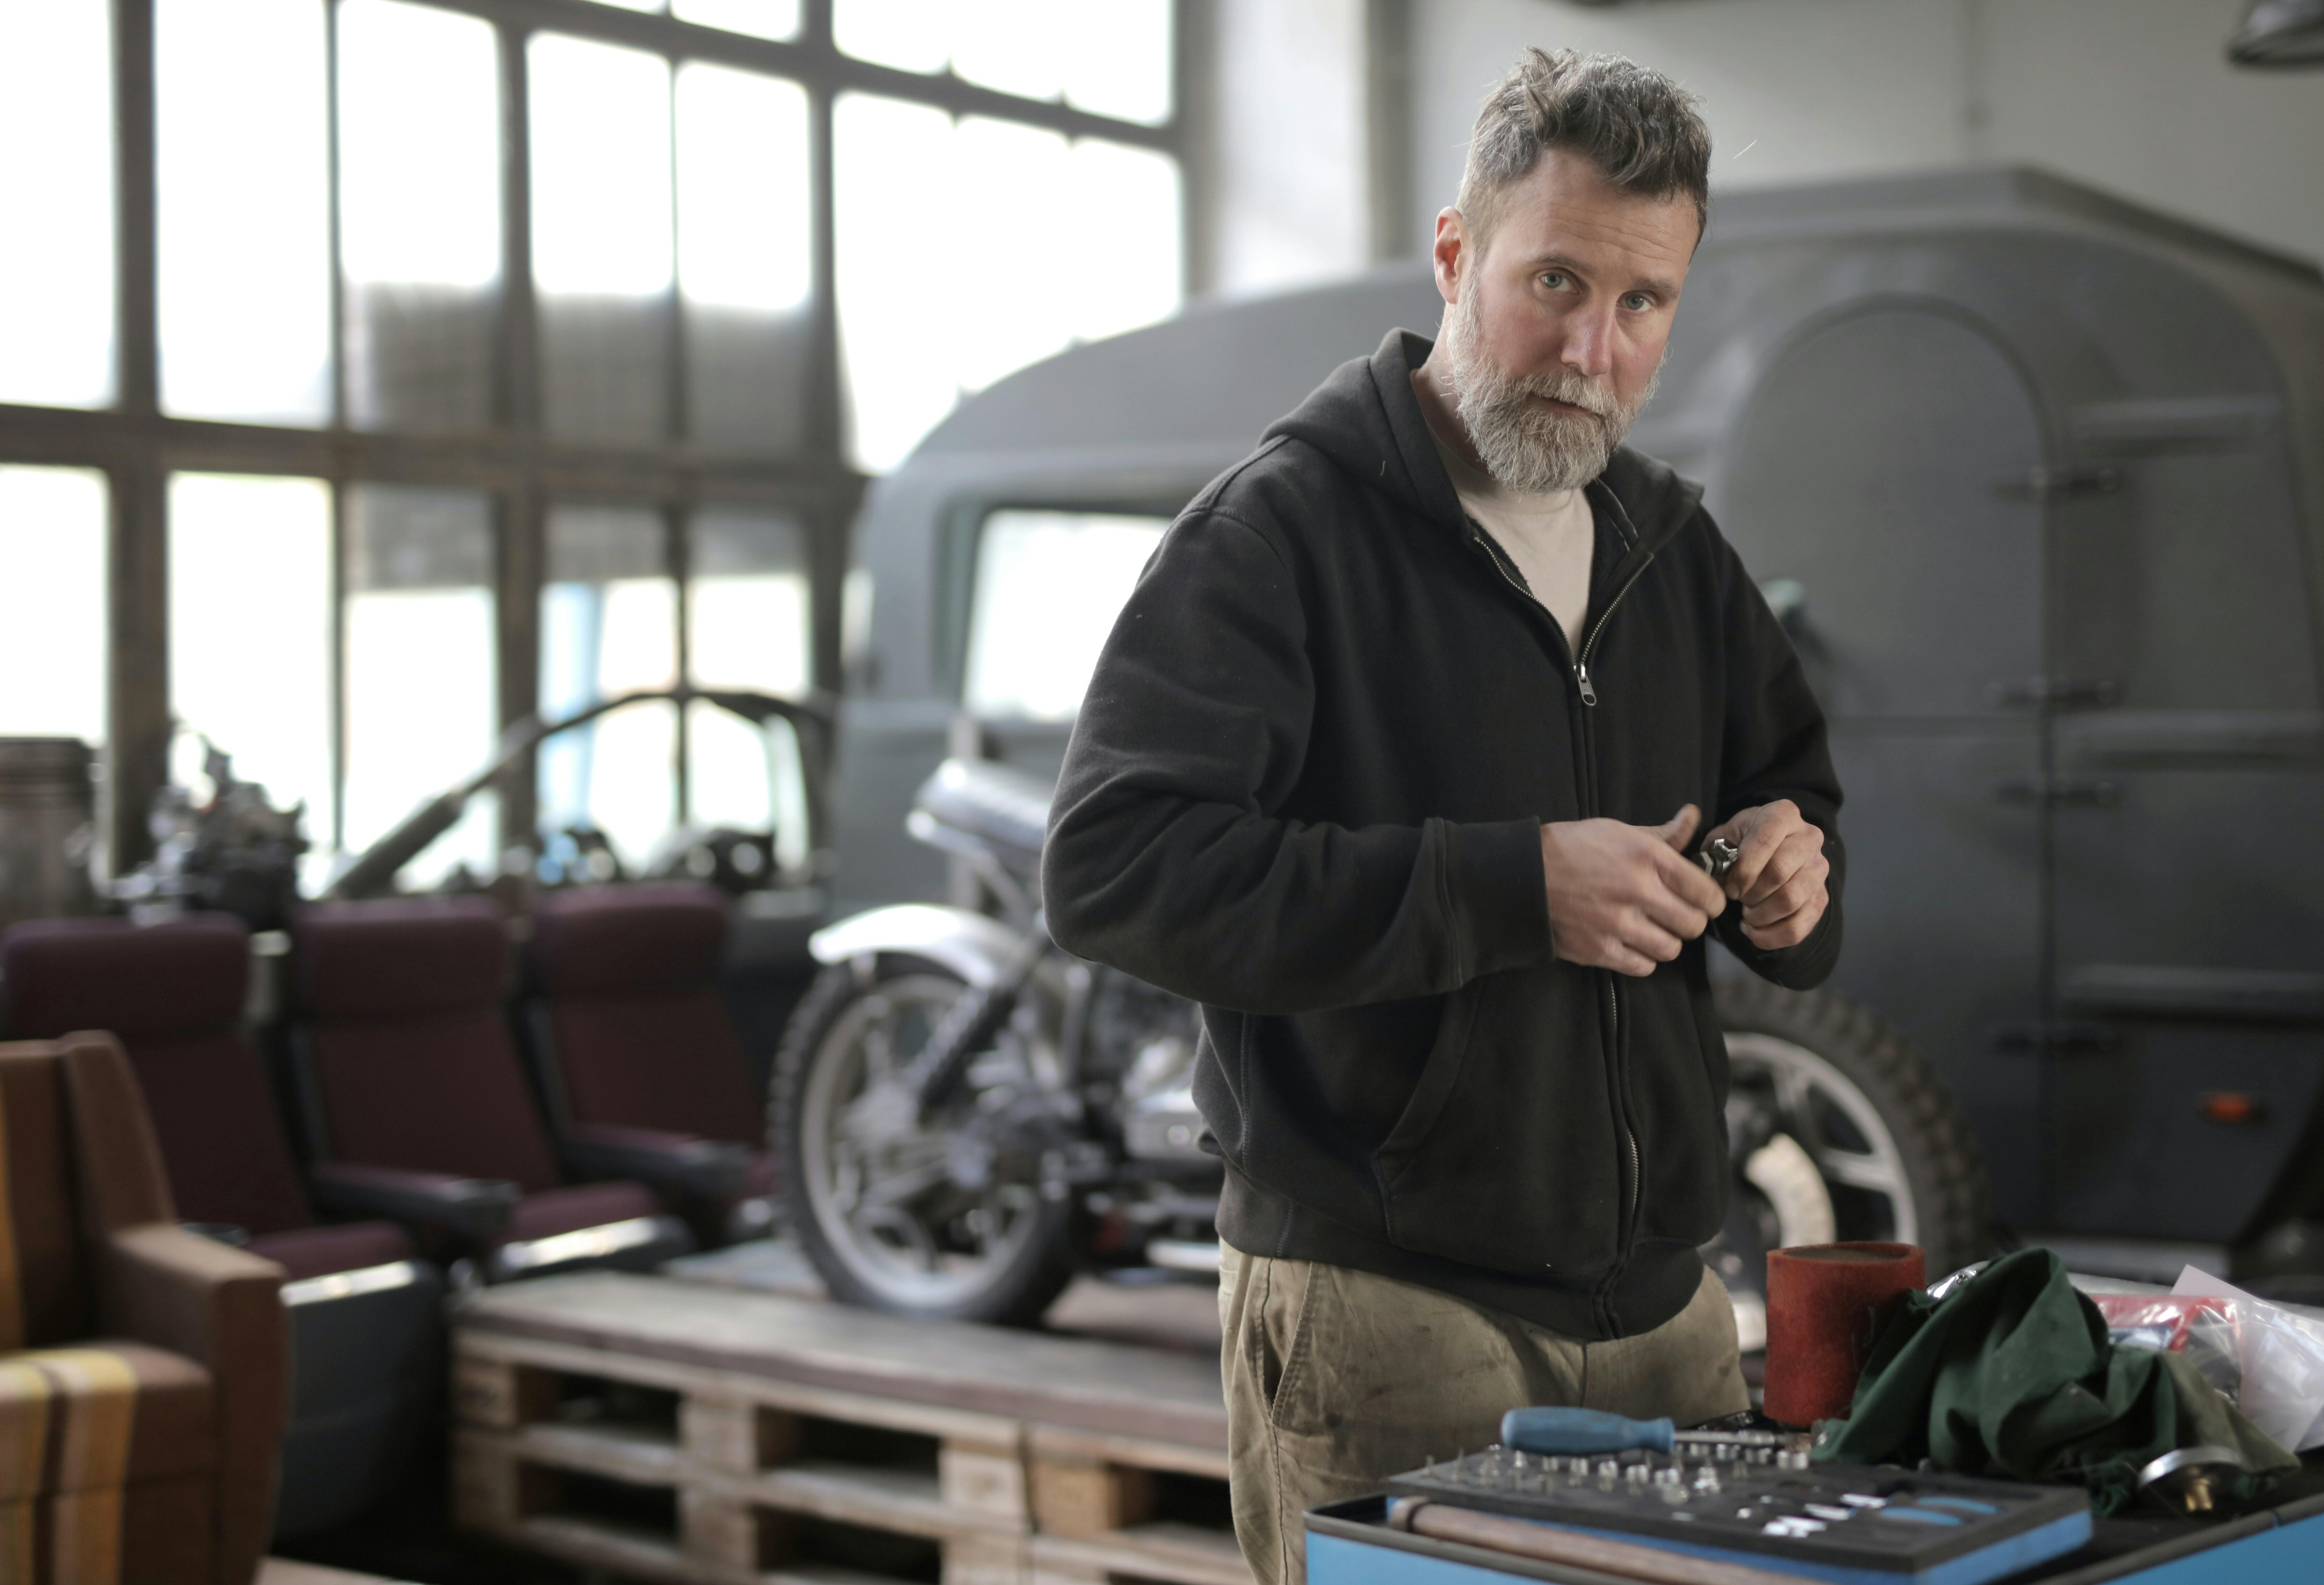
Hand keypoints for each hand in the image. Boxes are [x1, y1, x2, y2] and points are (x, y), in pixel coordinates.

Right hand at [1540, 805, 1726, 976]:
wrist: (1523, 875)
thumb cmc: (1572, 848)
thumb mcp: (1618, 830)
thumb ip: (1663, 833)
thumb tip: (1693, 816)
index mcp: (1648, 858)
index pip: (1706, 892)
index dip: (1711, 899)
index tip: (1704, 900)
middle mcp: (1639, 892)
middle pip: (1693, 924)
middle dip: (1690, 920)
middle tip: (1677, 915)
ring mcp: (1619, 924)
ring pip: (1671, 949)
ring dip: (1666, 940)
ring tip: (1653, 930)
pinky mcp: (1600, 951)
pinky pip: (1643, 966)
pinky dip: (1642, 958)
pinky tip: (1632, 943)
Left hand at [1705, 799, 1828, 949]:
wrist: (1774, 850)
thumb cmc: (1743, 842)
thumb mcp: (1725, 835)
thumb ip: (1716, 849)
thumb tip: (1716, 872)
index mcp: (1783, 815)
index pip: (1765, 840)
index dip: (1743, 869)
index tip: (1730, 887)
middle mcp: (1809, 838)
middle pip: (1779, 874)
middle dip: (1750, 893)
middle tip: (1737, 897)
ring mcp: (1819, 869)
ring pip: (1790, 901)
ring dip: (1759, 915)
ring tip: (1746, 911)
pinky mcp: (1821, 897)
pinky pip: (1798, 927)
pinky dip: (1770, 936)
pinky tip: (1753, 929)